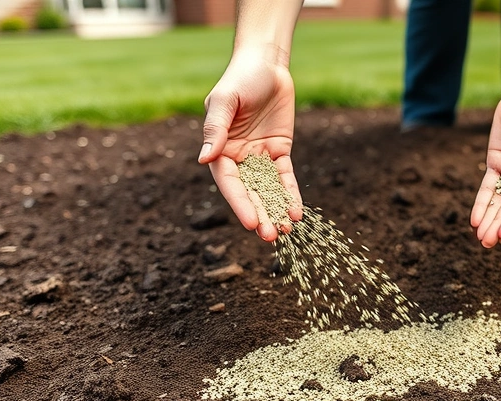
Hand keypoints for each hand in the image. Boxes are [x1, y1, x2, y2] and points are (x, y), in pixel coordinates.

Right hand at [199, 48, 302, 241]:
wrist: (267, 64)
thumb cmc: (240, 79)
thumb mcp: (226, 101)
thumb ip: (216, 129)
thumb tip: (204, 159)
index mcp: (219, 149)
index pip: (229, 184)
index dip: (240, 204)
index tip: (250, 223)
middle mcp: (238, 158)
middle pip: (249, 193)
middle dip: (260, 215)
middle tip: (271, 236)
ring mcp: (259, 157)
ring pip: (268, 190)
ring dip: (276, 211)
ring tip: (286, 232)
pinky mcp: (280, 152)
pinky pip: (285, 178)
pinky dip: (291, 195)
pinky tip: (297, 212)